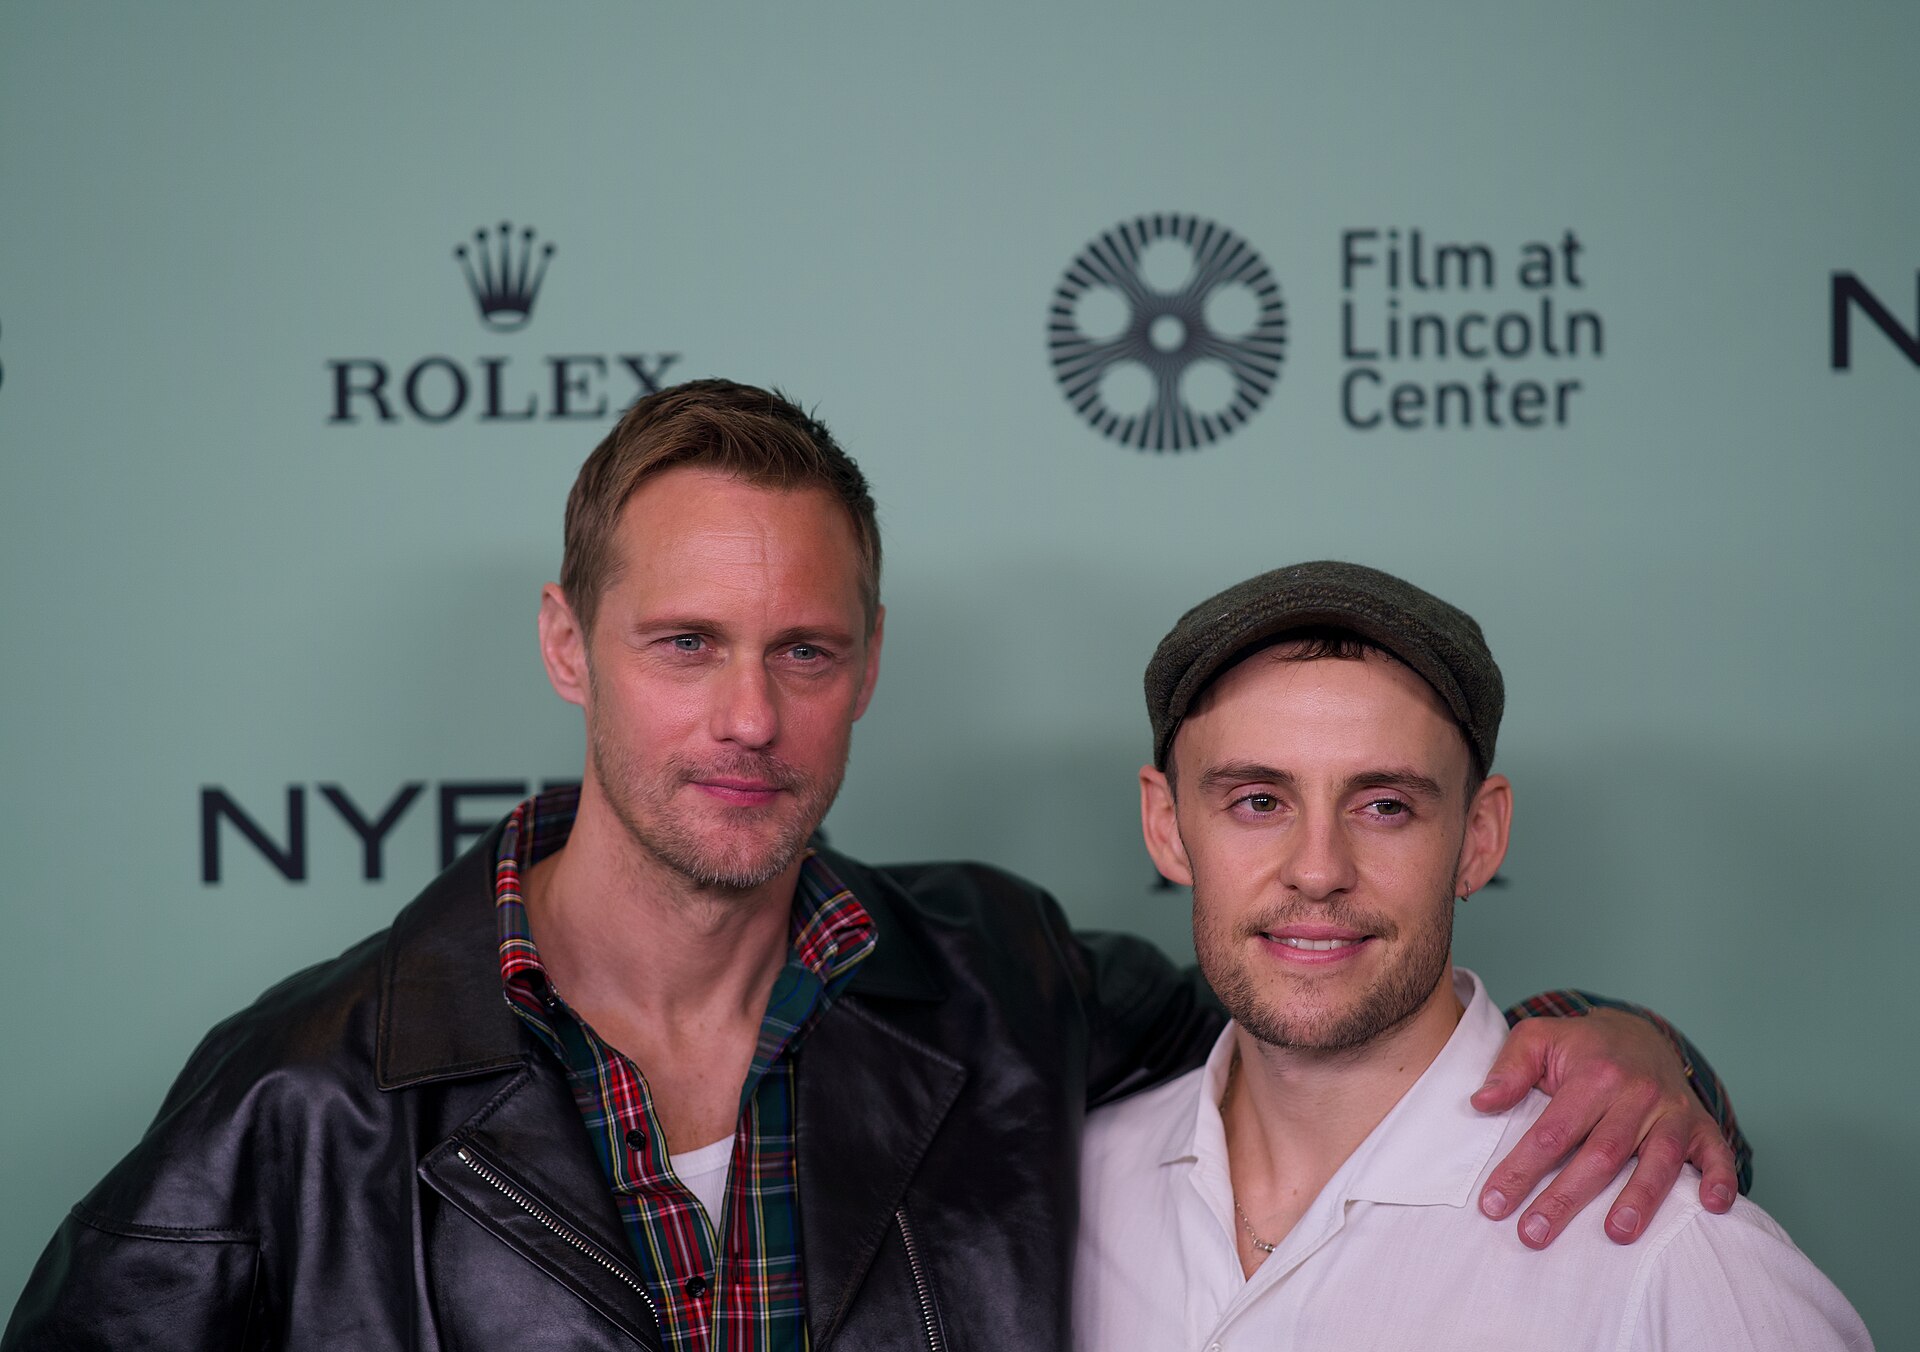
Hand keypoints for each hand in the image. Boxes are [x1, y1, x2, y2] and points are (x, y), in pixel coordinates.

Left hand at [1471, 1008, 1738, 1247]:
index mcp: (1592, 1074)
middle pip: (1599, 1155)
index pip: (1551, 1131)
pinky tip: (1713, 1207)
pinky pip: (1717, 1153)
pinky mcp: (1702, 1125)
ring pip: (1658, 1160)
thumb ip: (1508, 1070)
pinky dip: (1721, 1179)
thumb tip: (1481, 1104)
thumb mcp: (1536, 1038)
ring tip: (1617, 1234)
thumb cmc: (1579, 1046)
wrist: (1638, 1032)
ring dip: (1640, 1199)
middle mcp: (1636, 1094)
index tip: (1493, 1204)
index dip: (1521, 1169)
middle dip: (1565, 1198)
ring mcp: (1672, 1111)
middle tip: (1534, 1235)